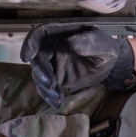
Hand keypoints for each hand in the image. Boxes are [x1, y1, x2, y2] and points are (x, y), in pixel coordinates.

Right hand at [20, 23, 135, 108]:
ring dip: (45, 87)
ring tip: (57, 97)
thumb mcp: (101, 44)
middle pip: (37, 57)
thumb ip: (88, 42)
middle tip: (51, 84)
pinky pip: (46, 86)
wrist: (110, 64)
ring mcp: (53, 63)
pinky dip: (49, 95)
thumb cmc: (105, 48)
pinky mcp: (56, 77)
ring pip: (39, 74)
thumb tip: (69, 43)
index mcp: (61, 33)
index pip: (39, 34)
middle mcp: (52, 47)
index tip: (25, 57)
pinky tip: (57, 102)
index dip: (30, 44)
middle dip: (41, 72)